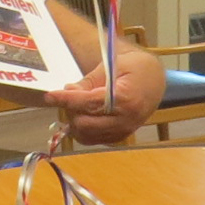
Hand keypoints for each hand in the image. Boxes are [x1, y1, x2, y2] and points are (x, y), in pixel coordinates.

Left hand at [44, 48, 166, 146]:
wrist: (155, 80)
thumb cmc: (133, 68)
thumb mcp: (112, 65)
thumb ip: (89, 81)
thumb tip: (68, 91)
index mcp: (126, 99)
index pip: (89, 103)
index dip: (66, 100)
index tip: (49, 96)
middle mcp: (126, 120)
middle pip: (85, 123)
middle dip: (70, 110)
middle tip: (66, 95)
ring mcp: (124, 131)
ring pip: (87, 135)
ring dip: (74, 120)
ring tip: (75, 104)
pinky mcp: (120, 137)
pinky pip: (94, 139)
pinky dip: (83, 128)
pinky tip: (84, 113)